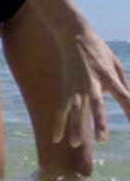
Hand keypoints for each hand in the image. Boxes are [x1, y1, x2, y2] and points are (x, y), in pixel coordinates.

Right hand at [54, 31, 129, 146]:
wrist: (74, 36)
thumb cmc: (99, 52)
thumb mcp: (115, 65)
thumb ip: (123, 85)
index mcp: (108, 76)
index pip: (123, 95)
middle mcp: (91, 83)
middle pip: (96, 106)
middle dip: (98, 123)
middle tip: (102, 139)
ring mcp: (75, 87)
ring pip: (75, 111)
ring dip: (75, 128)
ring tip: (75, 144)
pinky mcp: (65, 90)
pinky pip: (61, 110)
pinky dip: (58, 124)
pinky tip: (57, 139)